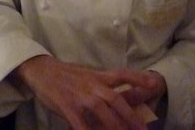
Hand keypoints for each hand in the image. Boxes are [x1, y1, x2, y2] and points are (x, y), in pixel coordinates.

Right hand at [11, 55, 166, 129]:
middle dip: (131, 116)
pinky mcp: (67, 105)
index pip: (121, 74)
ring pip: (102, 112)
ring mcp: (80, 95)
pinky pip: (80, 122)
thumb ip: (101, 85)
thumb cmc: (66, 75)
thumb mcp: (86, 75)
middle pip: (116, 99)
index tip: (154, 83)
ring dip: (114, 126)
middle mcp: (92, 84)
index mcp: (98, 75)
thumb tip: (120, 98)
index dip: (138, 78)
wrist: (41, 70)